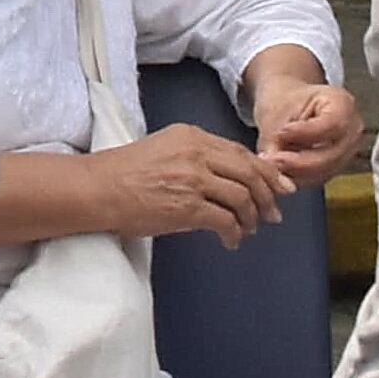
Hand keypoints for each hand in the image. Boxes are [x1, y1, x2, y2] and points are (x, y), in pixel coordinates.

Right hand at [86, 124, 289, 247]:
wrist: (97, 189)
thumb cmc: (124, 173)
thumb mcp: (164, 150)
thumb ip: (196, 158)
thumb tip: (229, 180)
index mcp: (191, 136)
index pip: (241, 152)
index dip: (266, 171)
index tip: (281, 186)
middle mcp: (196, 153)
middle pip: (250, 172)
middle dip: (268, 196)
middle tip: (273, 214)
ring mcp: (193, 179)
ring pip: (243, 197)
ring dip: (252, 218)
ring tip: (248, 229)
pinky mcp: (188, 207)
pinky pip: (227, 221)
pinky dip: (234, 234)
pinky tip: (230, 241)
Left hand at [251, 77, 361, 190]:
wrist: (286, 104)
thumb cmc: (284, 101)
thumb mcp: (275, 112)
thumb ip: (274, 139)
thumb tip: (272, 167)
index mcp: (342, 104)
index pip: (331, 125)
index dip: (305, 133)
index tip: (281, 133)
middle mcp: (352, 130)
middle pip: (331, 155)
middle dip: (299, 161)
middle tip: (272, 159)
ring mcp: (347, 151)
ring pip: (326, 171)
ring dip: (297, 172)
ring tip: (273, 163)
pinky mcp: (337, 166)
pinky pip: (319, 177)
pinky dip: (299, 176)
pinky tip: (281, 169)